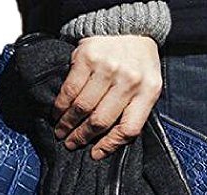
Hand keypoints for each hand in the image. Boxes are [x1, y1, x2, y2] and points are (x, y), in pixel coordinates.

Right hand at [52, 34, 162, 160]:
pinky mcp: (87, 57)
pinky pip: (70, 89)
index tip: (95, 153)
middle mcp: (129, 81)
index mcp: (148, 92)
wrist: (130, 28)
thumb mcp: (148, 87)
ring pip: (82, 107)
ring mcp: (107, 68)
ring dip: (68, 124)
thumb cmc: (139, 64)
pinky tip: (58, 112)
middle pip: (101, 120)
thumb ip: (135, 112)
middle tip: (71, 143)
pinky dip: (61, 105)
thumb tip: (109, 143)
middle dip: (82, 137)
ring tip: (61, 132)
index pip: (128, 129)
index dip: (109, 145)